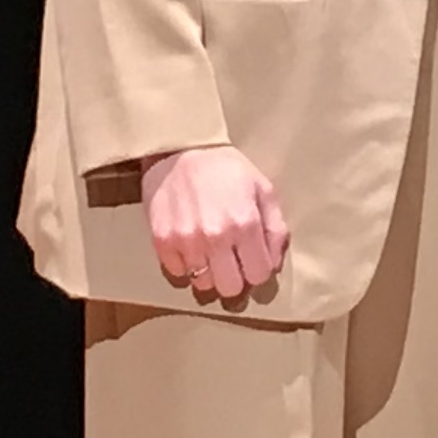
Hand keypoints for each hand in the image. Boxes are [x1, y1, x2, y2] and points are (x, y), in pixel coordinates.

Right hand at [143, 143, 290, 304]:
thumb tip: (274, 262)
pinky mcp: (161, 241)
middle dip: (235, 278)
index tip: (253, 259)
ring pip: (202, 285)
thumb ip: (275, 228)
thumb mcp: (263, 189)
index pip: (258, 275)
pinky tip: (190, 246)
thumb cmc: (225, 168)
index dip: (258, 269)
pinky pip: (177, 274)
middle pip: (230, 289)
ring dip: (209, 273)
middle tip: (232, 261)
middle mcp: (215, 237)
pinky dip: (185, 266)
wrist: (179, 149)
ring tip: (209, 251)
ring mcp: (186, 242)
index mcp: (245, 224)